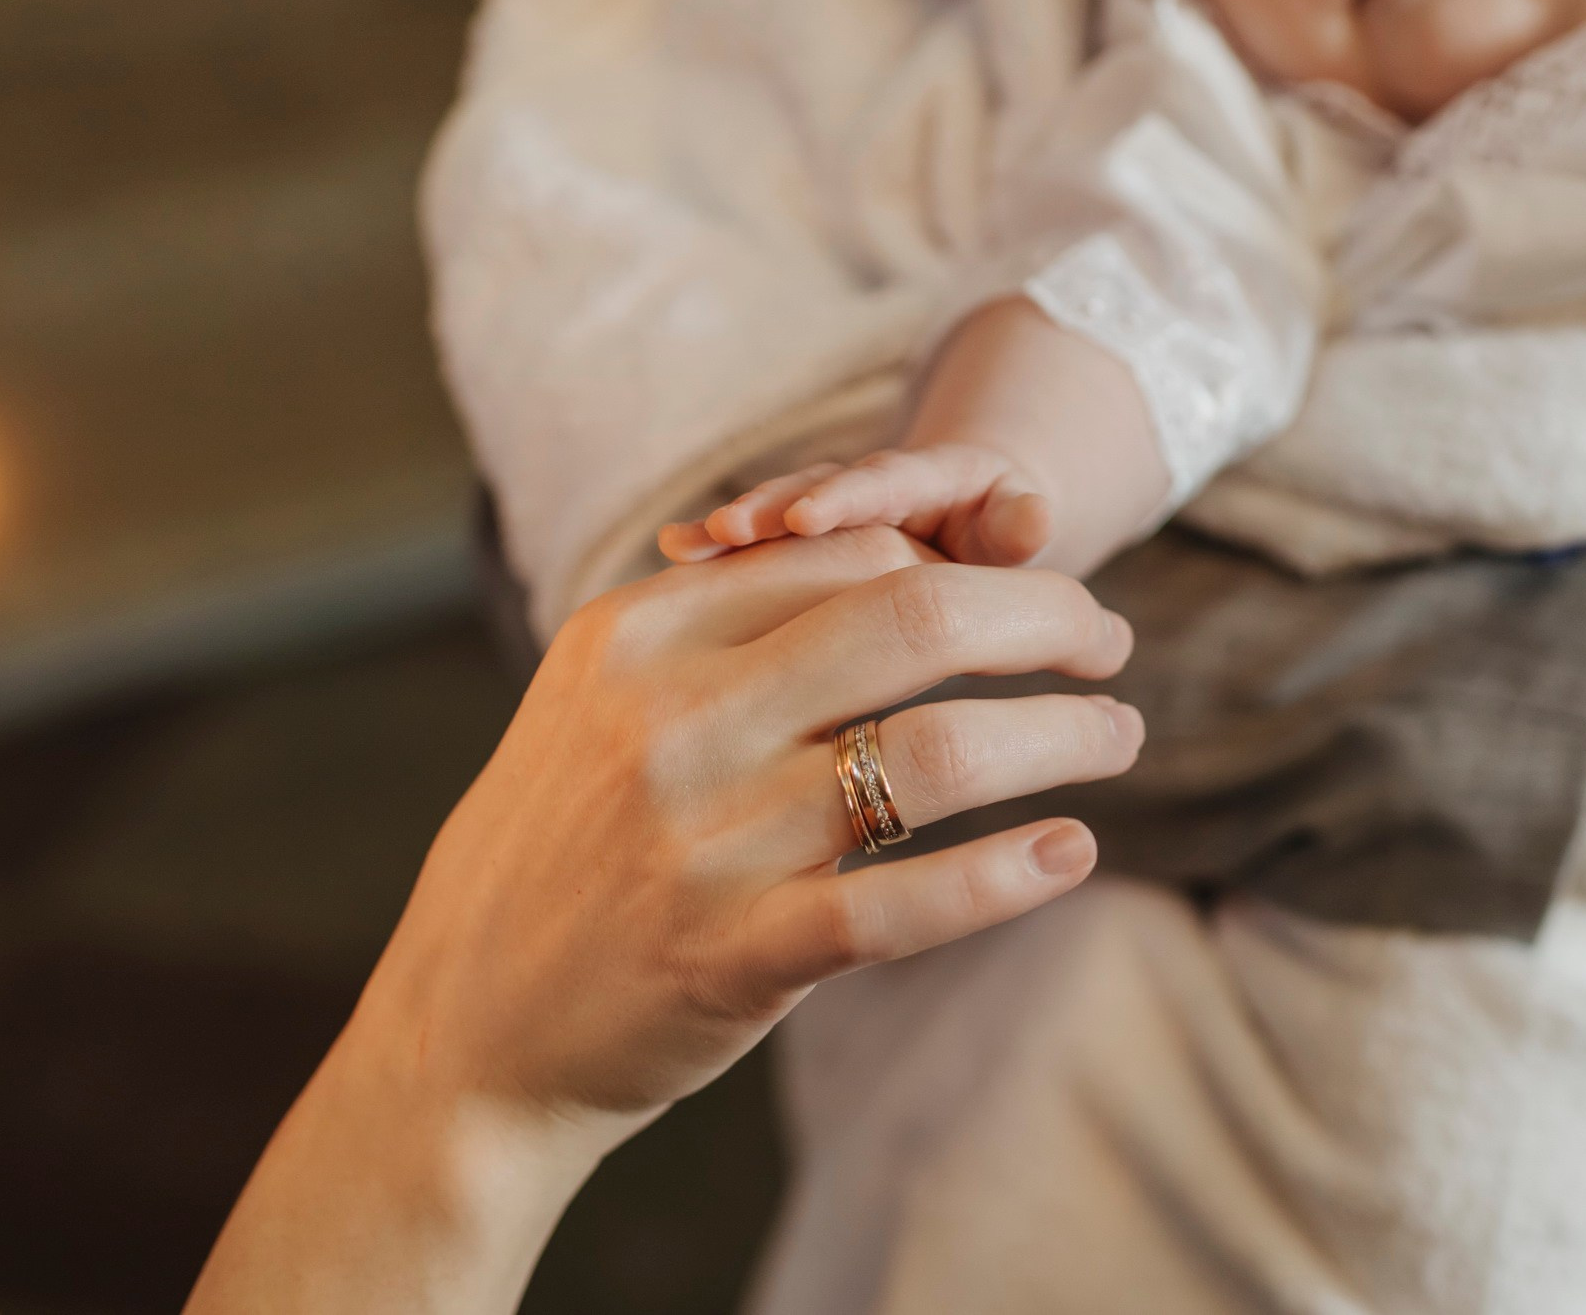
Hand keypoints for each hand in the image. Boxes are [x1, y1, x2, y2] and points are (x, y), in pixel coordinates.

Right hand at [191, 527, 1141, 1312]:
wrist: (466, 1030)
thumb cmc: (553, 851)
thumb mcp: (599, 706)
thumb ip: (717, 632)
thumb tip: (886, 565)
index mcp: (636, 638)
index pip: (849, 555)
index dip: (969, 564)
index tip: (1034, 593)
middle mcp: (671, 720)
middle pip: (912, 618)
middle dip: (1044, 617)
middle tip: (1109, 642)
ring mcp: (703, 840)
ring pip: (936, 753)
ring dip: (1059, 736)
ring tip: (1118, 738)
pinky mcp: (731, 955)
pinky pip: (903, 902)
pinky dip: (1005, 875)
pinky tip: (1068, 853)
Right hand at [660, 443, 1053, 567]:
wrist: (963, 511)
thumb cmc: (993, 532)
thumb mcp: (1013, 529)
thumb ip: (1018, 526)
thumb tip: (1036, 518)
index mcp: (925, 477)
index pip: (885, 480)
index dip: (848, 498)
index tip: (806, 518)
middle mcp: (865, 482)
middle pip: (814, 486)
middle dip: (771, 506)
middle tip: (727, 532)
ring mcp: (824, 506)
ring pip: (774, 511)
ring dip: (731, 529)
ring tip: (685, 546)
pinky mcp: (796, 534)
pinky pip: (755, 539)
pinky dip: (716, 543)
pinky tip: (673, 551)